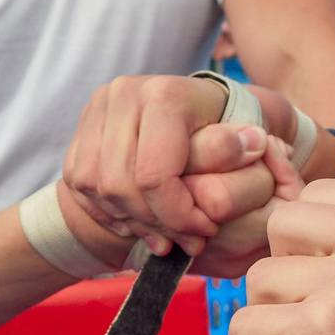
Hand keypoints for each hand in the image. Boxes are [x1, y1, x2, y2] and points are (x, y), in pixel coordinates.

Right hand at [65, 74, 302, 255]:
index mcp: (165, 93)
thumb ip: (243, 146)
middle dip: (155, 224)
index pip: (154, 174)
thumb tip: (254, 145)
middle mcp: (124, 94)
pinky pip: (80, 186)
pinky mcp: (81, 130)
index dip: (177, 215)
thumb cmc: (226, 125)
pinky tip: (140, 222)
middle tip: (186, 240)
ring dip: (131, 222)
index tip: (204, 230)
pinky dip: (108, 211)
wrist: (194, 108)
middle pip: (120, 186)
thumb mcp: (248, 131)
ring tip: (165, 235)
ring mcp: (96, 110)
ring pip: (96, 189)